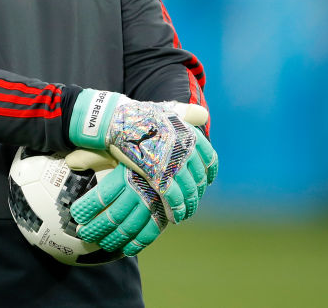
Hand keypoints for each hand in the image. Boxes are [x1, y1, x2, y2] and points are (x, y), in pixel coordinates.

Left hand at [65, 150, 165, 255]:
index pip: (101, 196)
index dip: (87, 208)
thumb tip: (69, 161)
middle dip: (95, 228)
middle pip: (113, 216)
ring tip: (101, 243)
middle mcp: (139, 190)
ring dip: (113, 239)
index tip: (75, 215)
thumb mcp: (116, 145)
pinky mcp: (165, 211)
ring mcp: (153, 203)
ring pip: (130, 228)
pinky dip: (137, 244)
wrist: (175, 149)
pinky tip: (126, 250)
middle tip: (83, 233)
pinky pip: (150, 233)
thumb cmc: (140, 148)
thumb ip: (93, 155)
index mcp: (126, 174)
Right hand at [68, 90, 216, 225]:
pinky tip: (174, 216)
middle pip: (199, 179)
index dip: (208, 173)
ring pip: (188, 191)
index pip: (209, 159)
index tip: (206, 182)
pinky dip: (176, 209)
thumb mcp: (168, 110)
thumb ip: (187, 113)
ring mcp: (172, 161)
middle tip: (192, 203)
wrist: (118, 120)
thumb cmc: (141, 116)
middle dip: (196, 194)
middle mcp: (185, 148)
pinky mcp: (157, 173)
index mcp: (190, 135)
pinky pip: (173, 197)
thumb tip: (204, 115)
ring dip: (189, 206)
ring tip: (184, 213)